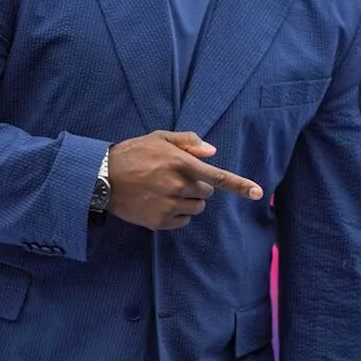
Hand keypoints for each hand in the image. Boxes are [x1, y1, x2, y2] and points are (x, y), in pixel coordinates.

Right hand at [106, 131, 262, 230]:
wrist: (101, 178)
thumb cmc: (132, 154)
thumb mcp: (159, 138)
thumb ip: (188, 142)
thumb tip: (212, 152)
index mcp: (181, 164)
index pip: (217, 177)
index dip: (240, 185)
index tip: (258, 193)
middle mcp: (178, 186)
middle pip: (207, 193)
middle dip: (198, 185)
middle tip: (176, 178)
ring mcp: (169, 206)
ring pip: (197, 207)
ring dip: (190, 200)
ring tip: (166, 190)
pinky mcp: (160, 222)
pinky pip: (184, 220)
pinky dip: (179, 213)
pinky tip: (161, 202)